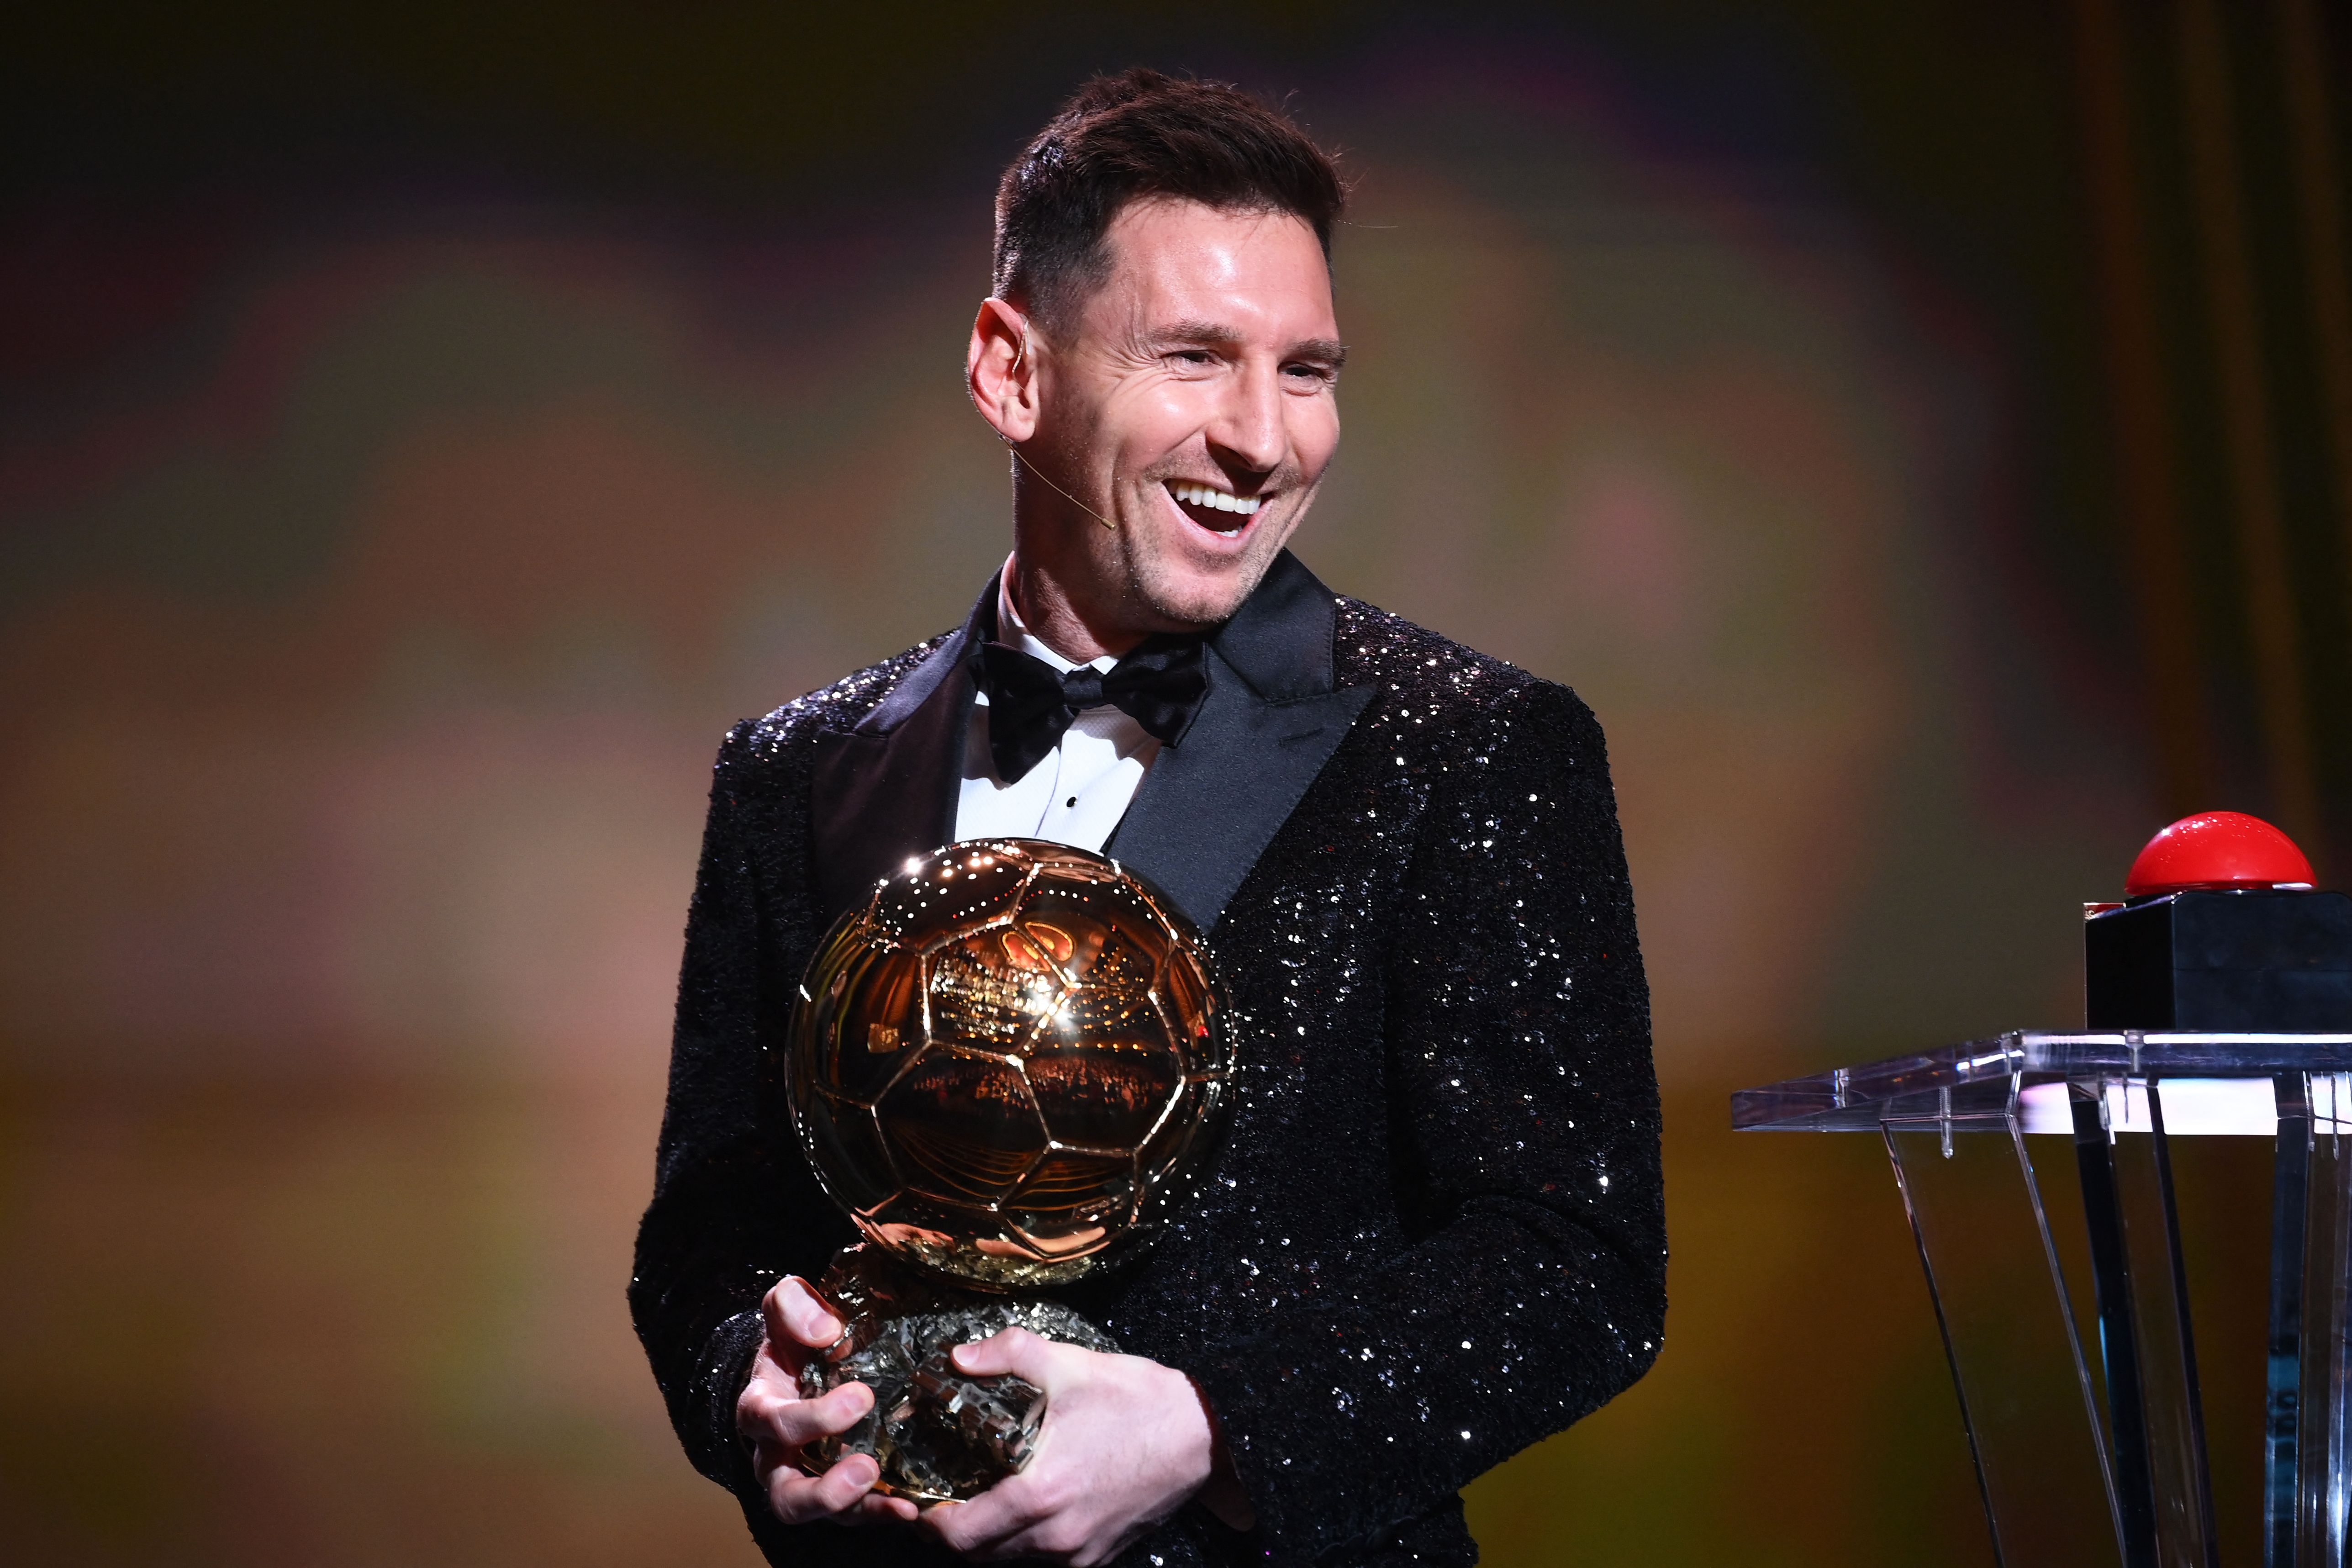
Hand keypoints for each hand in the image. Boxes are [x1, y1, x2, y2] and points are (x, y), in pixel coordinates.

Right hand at [735, 1276, 920, 1527]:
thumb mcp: (789, 1309)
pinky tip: (911, 1508)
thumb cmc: (798, 1336)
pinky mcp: (840, 1491)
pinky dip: (881, 1513)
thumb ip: (794, 1305)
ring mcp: (806, 1478)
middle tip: (868, 1466)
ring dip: (853, 1507)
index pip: (771, 1422)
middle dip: (825, 1489)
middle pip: (785, 1492)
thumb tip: (824, 1329)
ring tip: (892, 1495)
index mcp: (762, 1408)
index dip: (811, 1418)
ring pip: (817, 1513)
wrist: (806, 1358)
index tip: (861, 1397)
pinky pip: (854, 1513)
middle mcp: (776, 1455)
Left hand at [920, 1328, 1249, 1564]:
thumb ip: (1008, 1355)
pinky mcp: (1101, 1556)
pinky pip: (1045, 1565)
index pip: (961, 1533)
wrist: (1205, 1434)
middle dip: (949, 1532)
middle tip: (936, 1499)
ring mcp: (1081, 1552)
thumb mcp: (1070, 1365)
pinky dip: (1021, 1548)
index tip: (913, 1498)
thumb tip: (958, 1357)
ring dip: (984, 1542)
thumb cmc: (1138, 1400)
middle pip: (977, 1556)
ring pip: (1009, 1564)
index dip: (927, 1521)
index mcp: (1041, 1492)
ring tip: (973, 1503)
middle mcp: (1057, 1535)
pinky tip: (1021, 1513)